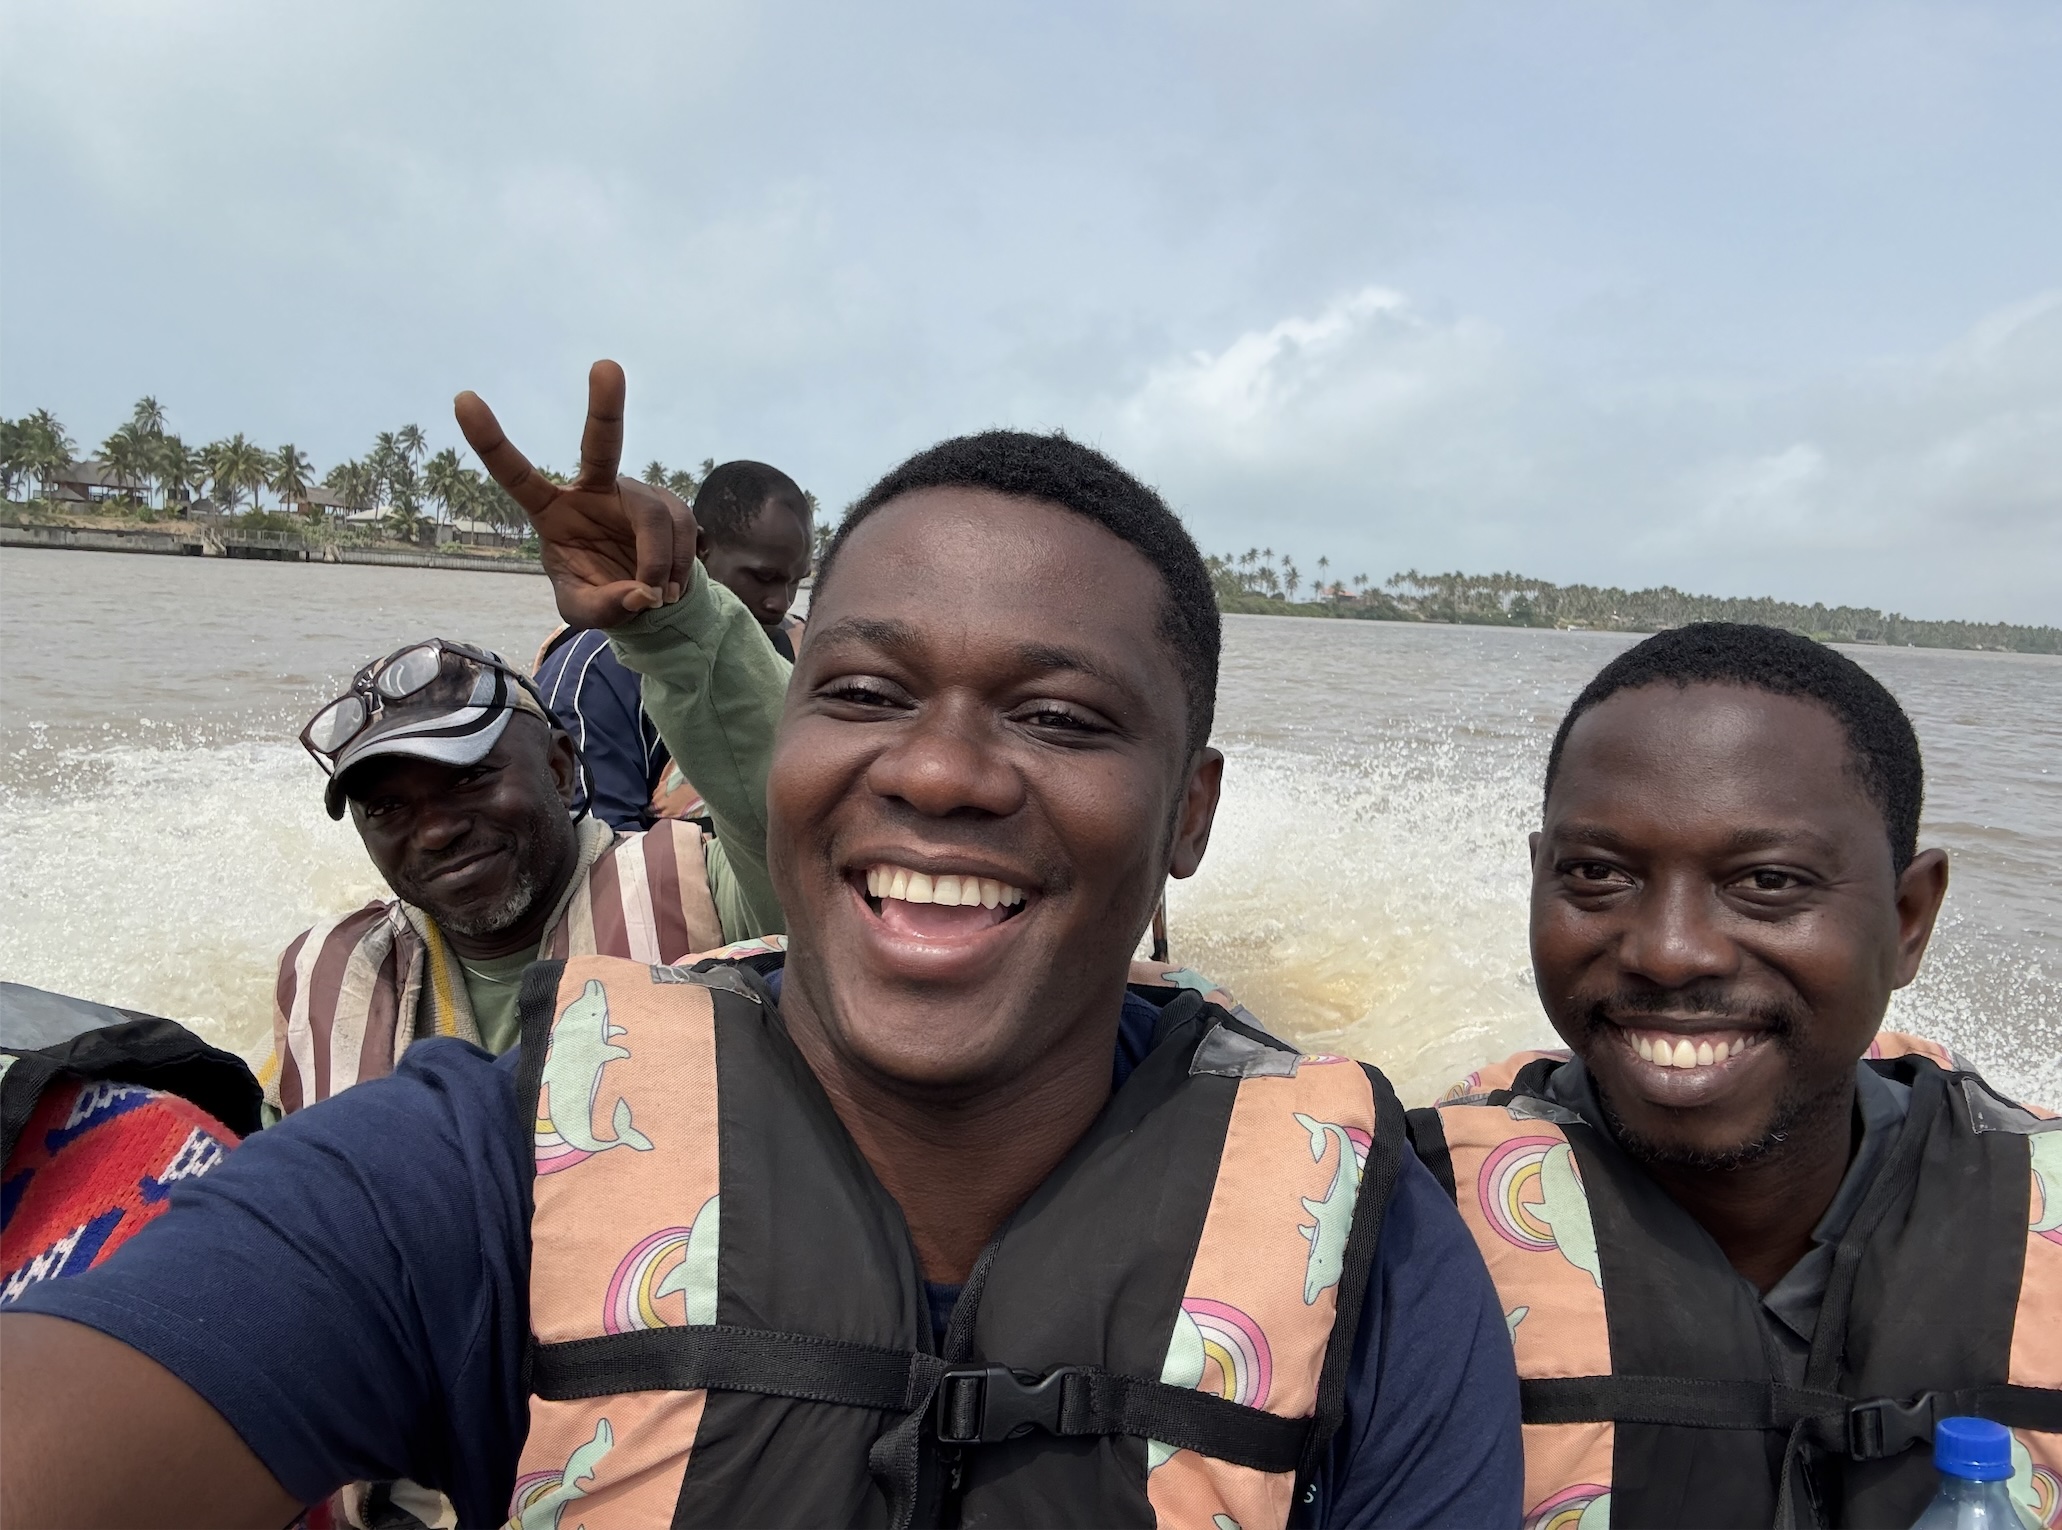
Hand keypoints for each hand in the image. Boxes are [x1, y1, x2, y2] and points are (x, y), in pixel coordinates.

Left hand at [454, 360, 698, 628]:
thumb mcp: (583, 611)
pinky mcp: (668, 504)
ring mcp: (634, 493)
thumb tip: (640, 593)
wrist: (642, 601)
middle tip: (607, 367)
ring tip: (658, 596)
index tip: (463, 399)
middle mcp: (593, 490)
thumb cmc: (599, 594)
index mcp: (552, 510)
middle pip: (602, 443)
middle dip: (606, 406)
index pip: (516, 473)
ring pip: (654, 514)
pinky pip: (680, 528)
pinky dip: (678, 564)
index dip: (490, 440)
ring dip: (660, 561)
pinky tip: (670, 588)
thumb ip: (602, 607)